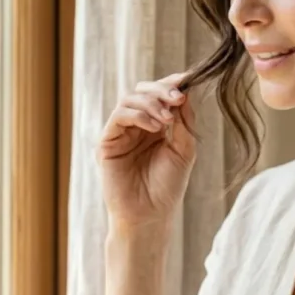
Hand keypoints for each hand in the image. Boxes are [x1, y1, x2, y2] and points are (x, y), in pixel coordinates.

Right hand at [98, 72, 195, 232]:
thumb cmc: (167, 187)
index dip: (172, 83)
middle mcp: (137, 125)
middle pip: (143, 91)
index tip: (187, 79)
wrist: (150, 216)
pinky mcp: (107, 141)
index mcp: (156, 125)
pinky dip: (138, 115)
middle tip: (178, 98)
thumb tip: (185, 93)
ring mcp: (121, 132)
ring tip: (167, 119)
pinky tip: (155, 126)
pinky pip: (119, 116)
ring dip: (152, 103)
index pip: (160, 95)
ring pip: (130, 99)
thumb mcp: (183, 149)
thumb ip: (184, 121)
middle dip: (162, 89)